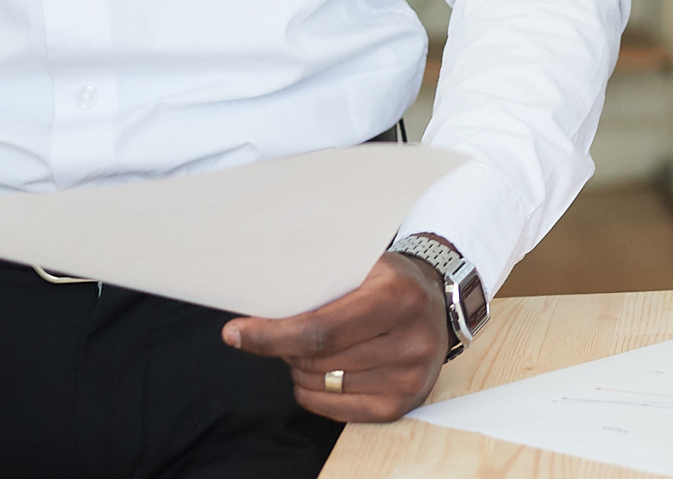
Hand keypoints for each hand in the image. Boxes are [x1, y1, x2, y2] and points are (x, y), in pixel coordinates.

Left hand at [223, 253, 450, 421]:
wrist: (436, 301)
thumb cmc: (389, 281)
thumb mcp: (364, 265)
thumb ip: (318, 280)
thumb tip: (256, 308)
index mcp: (400, 298)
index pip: (322, 331)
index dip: (272, 336)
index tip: (235, 332)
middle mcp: (412, 341)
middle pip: (316, 360)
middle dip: (286, 347)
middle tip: (287, 329)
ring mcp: (410, 377)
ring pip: (320, 384)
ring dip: (300, 367)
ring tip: (314, 346)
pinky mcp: (402, 404)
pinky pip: (332, 408)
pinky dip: (313, 390)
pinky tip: (323, 369)